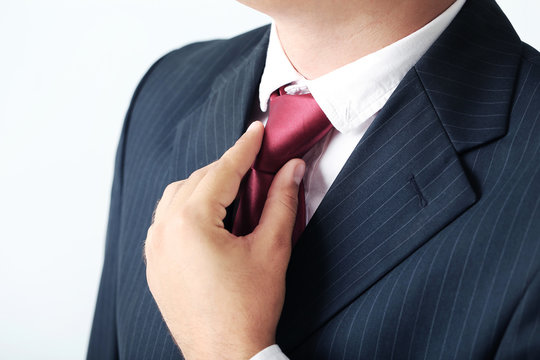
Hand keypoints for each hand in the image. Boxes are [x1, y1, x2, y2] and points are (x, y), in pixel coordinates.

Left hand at [144, 121, 304, 359]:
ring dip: (204, 186)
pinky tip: (208, 217)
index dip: (244, 147)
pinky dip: (186, 208)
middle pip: (198, 180)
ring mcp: (154, 249)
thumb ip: (283, 201)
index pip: (222, 170)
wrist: (226, 356)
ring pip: (177, 197)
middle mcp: (164, 231)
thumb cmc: (248, 309)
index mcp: (191, 223)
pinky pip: (165, 220)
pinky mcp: (154, 265)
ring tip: (233, 190)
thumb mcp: (272, 249)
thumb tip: (292, 169)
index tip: (256, 130)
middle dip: (226, 168)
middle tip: (254, 164)